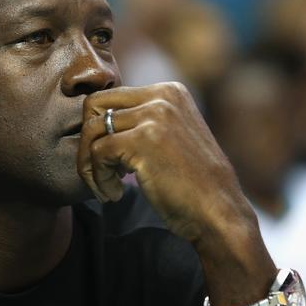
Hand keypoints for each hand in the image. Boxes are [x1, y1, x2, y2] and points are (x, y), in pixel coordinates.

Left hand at [77, 82, 253, 245]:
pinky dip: (98, 178)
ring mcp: (153, 116)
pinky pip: (97, 153)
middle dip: (86, 141)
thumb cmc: (191, 184)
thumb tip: (96, 119)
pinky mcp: (143, 141)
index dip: (99, 130)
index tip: (111, 160)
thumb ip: (141, 120)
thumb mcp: (170, 136)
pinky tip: (113, 194)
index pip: (109, 97)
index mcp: (168, 91)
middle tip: (98, 171)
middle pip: (93, 106)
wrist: (219, 214)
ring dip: (90, 165)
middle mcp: (161, 96)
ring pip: (91, 131)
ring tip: (106, 187)